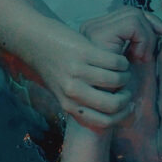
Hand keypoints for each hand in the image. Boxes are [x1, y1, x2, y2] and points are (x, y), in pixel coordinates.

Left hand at [25, 8, 161, 129]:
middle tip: (126, 87)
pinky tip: (118, 59)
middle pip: (113, 104)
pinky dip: (121, 62)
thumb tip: (110, 116)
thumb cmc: (53, 66)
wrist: (34, 40)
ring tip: (123, 71)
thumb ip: (81, 106)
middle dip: (126, 96)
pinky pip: (114, 62)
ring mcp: (77, 71)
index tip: (128, 105)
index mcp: (68, 105)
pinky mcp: (83, 52)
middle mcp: (72, 91)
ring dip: (125, 76)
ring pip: (116, 80)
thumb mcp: (62, 93)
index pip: (104, 122)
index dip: (122, 115)